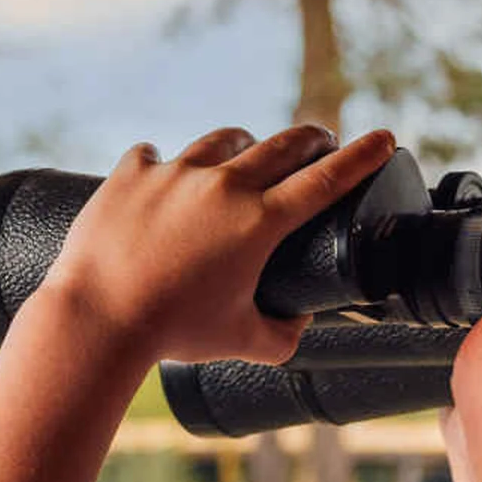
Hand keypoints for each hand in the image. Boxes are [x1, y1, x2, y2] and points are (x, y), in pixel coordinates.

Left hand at [37, 125, 399, 363]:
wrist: (97, 318)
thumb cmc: (172, 333)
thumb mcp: (242, 343)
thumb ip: (283, 335)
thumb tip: (300, 324)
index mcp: (260, 222)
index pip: (327, 178)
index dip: (363, 155)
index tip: (384, 138)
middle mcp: (222, 186)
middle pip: (283, 144)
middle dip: (312, 139)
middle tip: (321, 143)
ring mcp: (174, 173)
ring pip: (222, 141)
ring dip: (242, 146)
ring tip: (244, 156)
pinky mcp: (130, 173)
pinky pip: (153, 155)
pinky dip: (163, 168)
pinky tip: (161, 179)